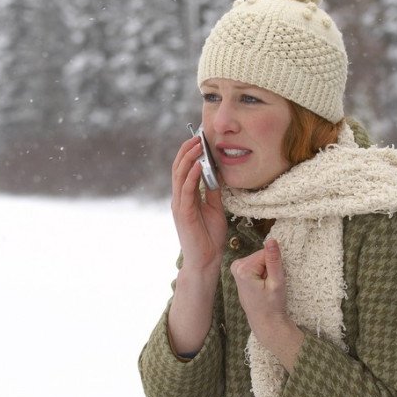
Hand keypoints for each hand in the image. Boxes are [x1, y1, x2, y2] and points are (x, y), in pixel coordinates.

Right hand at [167, 135, 226, 354]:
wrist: (206, 261)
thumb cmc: (210, 237)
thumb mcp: (215, 209)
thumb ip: (213, 192)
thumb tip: (217, 173)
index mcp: (185, 197)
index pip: (184, 169)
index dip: (189, 152)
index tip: (200, 138)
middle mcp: (178, 198)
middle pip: (178, 167)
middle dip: (187, 149)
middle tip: (198, 135)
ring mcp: (179, 205)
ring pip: (179, 175)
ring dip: (189, 157)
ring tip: (198, 144)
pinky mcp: (183, 212)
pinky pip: (186, 189)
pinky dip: (191, 175)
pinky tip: (198, 164)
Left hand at [232, 240, 303, 370]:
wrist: (265, 322)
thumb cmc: (272, 305)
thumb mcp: (277, 282)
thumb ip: (274, 260)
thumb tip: (271, 240)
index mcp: (243, 268)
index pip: (266, 253)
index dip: (275, 265)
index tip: (273, 280)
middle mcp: (236, 267)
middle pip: (261, 255)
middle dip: (269, 267)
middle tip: (270, 284)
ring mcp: (236, 269)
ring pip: (260, 260)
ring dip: (266, 270)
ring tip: (265, 286)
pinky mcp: (239, 272)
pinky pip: (256, 265)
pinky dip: (262, 273)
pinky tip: (261, 286)